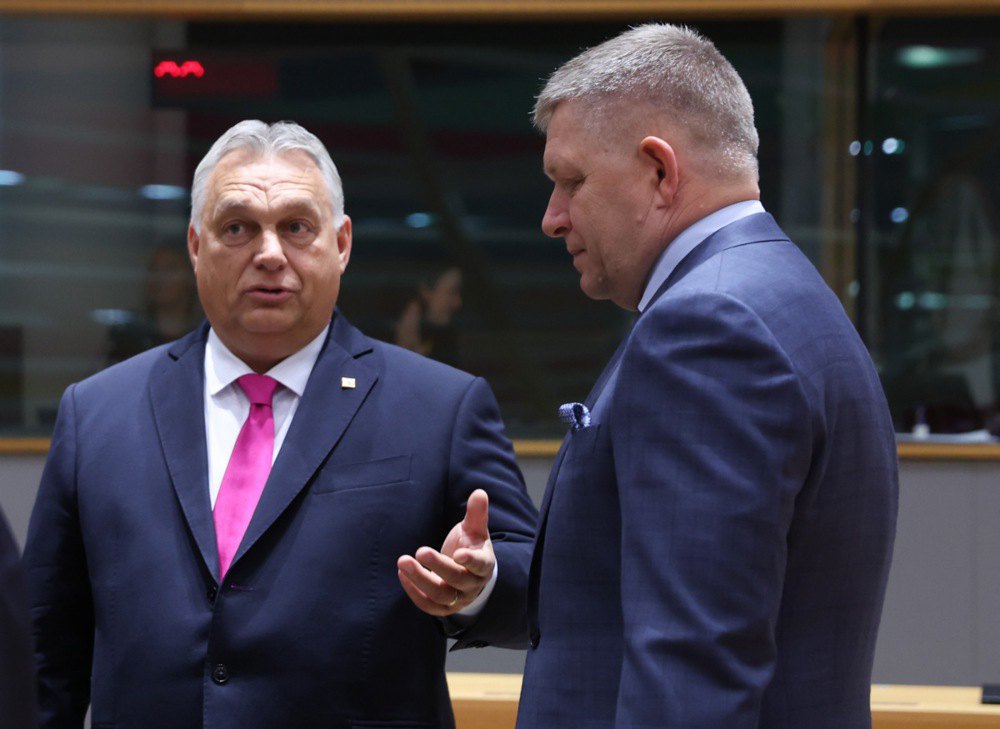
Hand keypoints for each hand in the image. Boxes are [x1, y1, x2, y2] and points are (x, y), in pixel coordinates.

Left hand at [397, 489, 494, 616]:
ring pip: (440, 595)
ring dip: (420, 580)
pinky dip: (413, 592)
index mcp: (484, 565)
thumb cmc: (470, 545)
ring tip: (403, 561)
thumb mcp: (475, 529)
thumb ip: (476, 513)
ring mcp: (458, 599)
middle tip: (420, 551)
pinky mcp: (443, 608)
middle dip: (438, 566)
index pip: (480, 565)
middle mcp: (473, 585)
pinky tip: (402, 573)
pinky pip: (428, 604)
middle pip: (457, 580)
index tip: (458, 553)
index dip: (470, 560)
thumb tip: (479, 492)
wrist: (468, 573)